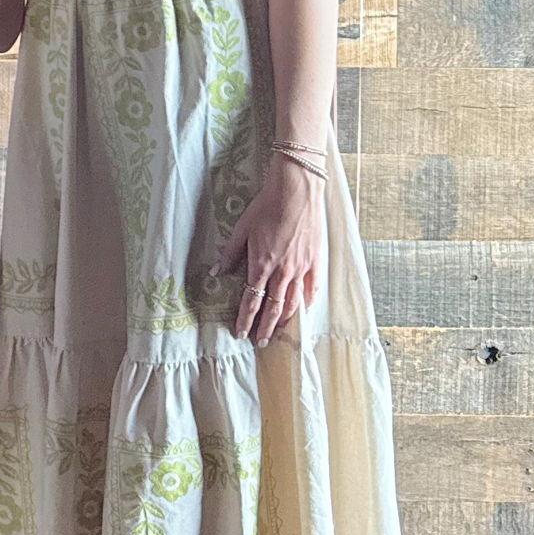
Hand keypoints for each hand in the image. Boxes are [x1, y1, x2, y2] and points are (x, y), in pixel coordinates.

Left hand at [218, 157, 322, 346]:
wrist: (297, 192)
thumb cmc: (266, 206)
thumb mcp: (242, 227)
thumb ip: (230, 253)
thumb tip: (217, 272)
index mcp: (262, 264)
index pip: (251, 300)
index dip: (245, 319)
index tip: (240, 333)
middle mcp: (283, 272)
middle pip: (274, 308)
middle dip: (266, 328)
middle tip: (261, 342)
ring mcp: (302, 268)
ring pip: (294, 303)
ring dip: (285, 321)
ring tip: (280, 333)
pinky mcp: (316, 262)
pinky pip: (312, 289)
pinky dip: (307, 303)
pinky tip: (304, 310)